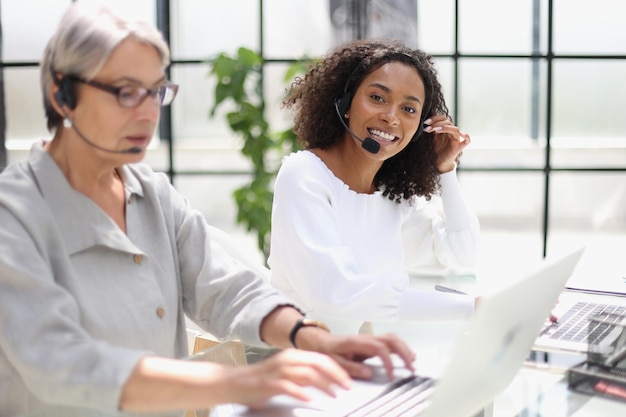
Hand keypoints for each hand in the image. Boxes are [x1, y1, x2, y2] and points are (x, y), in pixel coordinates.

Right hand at [227, 349, 351, 408]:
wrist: (234, 383)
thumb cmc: (261, 380)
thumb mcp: (286, 374)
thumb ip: (303, 375)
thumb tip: (325, 381)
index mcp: (293, 355)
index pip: (321, 358)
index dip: (337, 369)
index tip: (348, 380)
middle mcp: (287, 359)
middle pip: (318, 363)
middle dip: (336, 375)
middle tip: (347, 387)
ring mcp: (278, 370)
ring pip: (307, 374)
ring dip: (324, 385)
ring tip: (334, 395)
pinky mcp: (270, 383)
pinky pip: (289, 386)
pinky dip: (301, 392)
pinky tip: (309, 398)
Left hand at [296, 331, 415, 381]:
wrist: (320, 341)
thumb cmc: (327, 350)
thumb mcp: (335, 361)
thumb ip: (352, 367)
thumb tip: (368, 373)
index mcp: (357, 342)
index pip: (380, 348)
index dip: (388, 361)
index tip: (391, 375)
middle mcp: (366, 338)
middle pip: (391, 339)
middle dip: (403, 352)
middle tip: (410, 367)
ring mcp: (369, 338)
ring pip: (392, 338)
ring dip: (404, 349)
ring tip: (412, 362)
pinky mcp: (371, 342)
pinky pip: (389, 341)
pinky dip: (400, 347)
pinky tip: (406, 355)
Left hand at [423, 115, 470, 172]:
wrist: (438, 163)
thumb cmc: (436, 150)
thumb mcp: (431, 138)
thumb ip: (430, 130)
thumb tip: (426, 121)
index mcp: (445, 129)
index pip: (443, 118)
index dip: (435, 118)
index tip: (426, 122)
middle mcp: (451, 133)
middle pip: (448, 122)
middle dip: (437, 123)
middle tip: (428, 128)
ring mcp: (456, 139)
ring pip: (455, 129)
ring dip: (445, 127)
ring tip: (435, 130)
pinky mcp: (459, 147)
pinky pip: (467, 141)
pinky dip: (466, 136)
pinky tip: (461, 134)